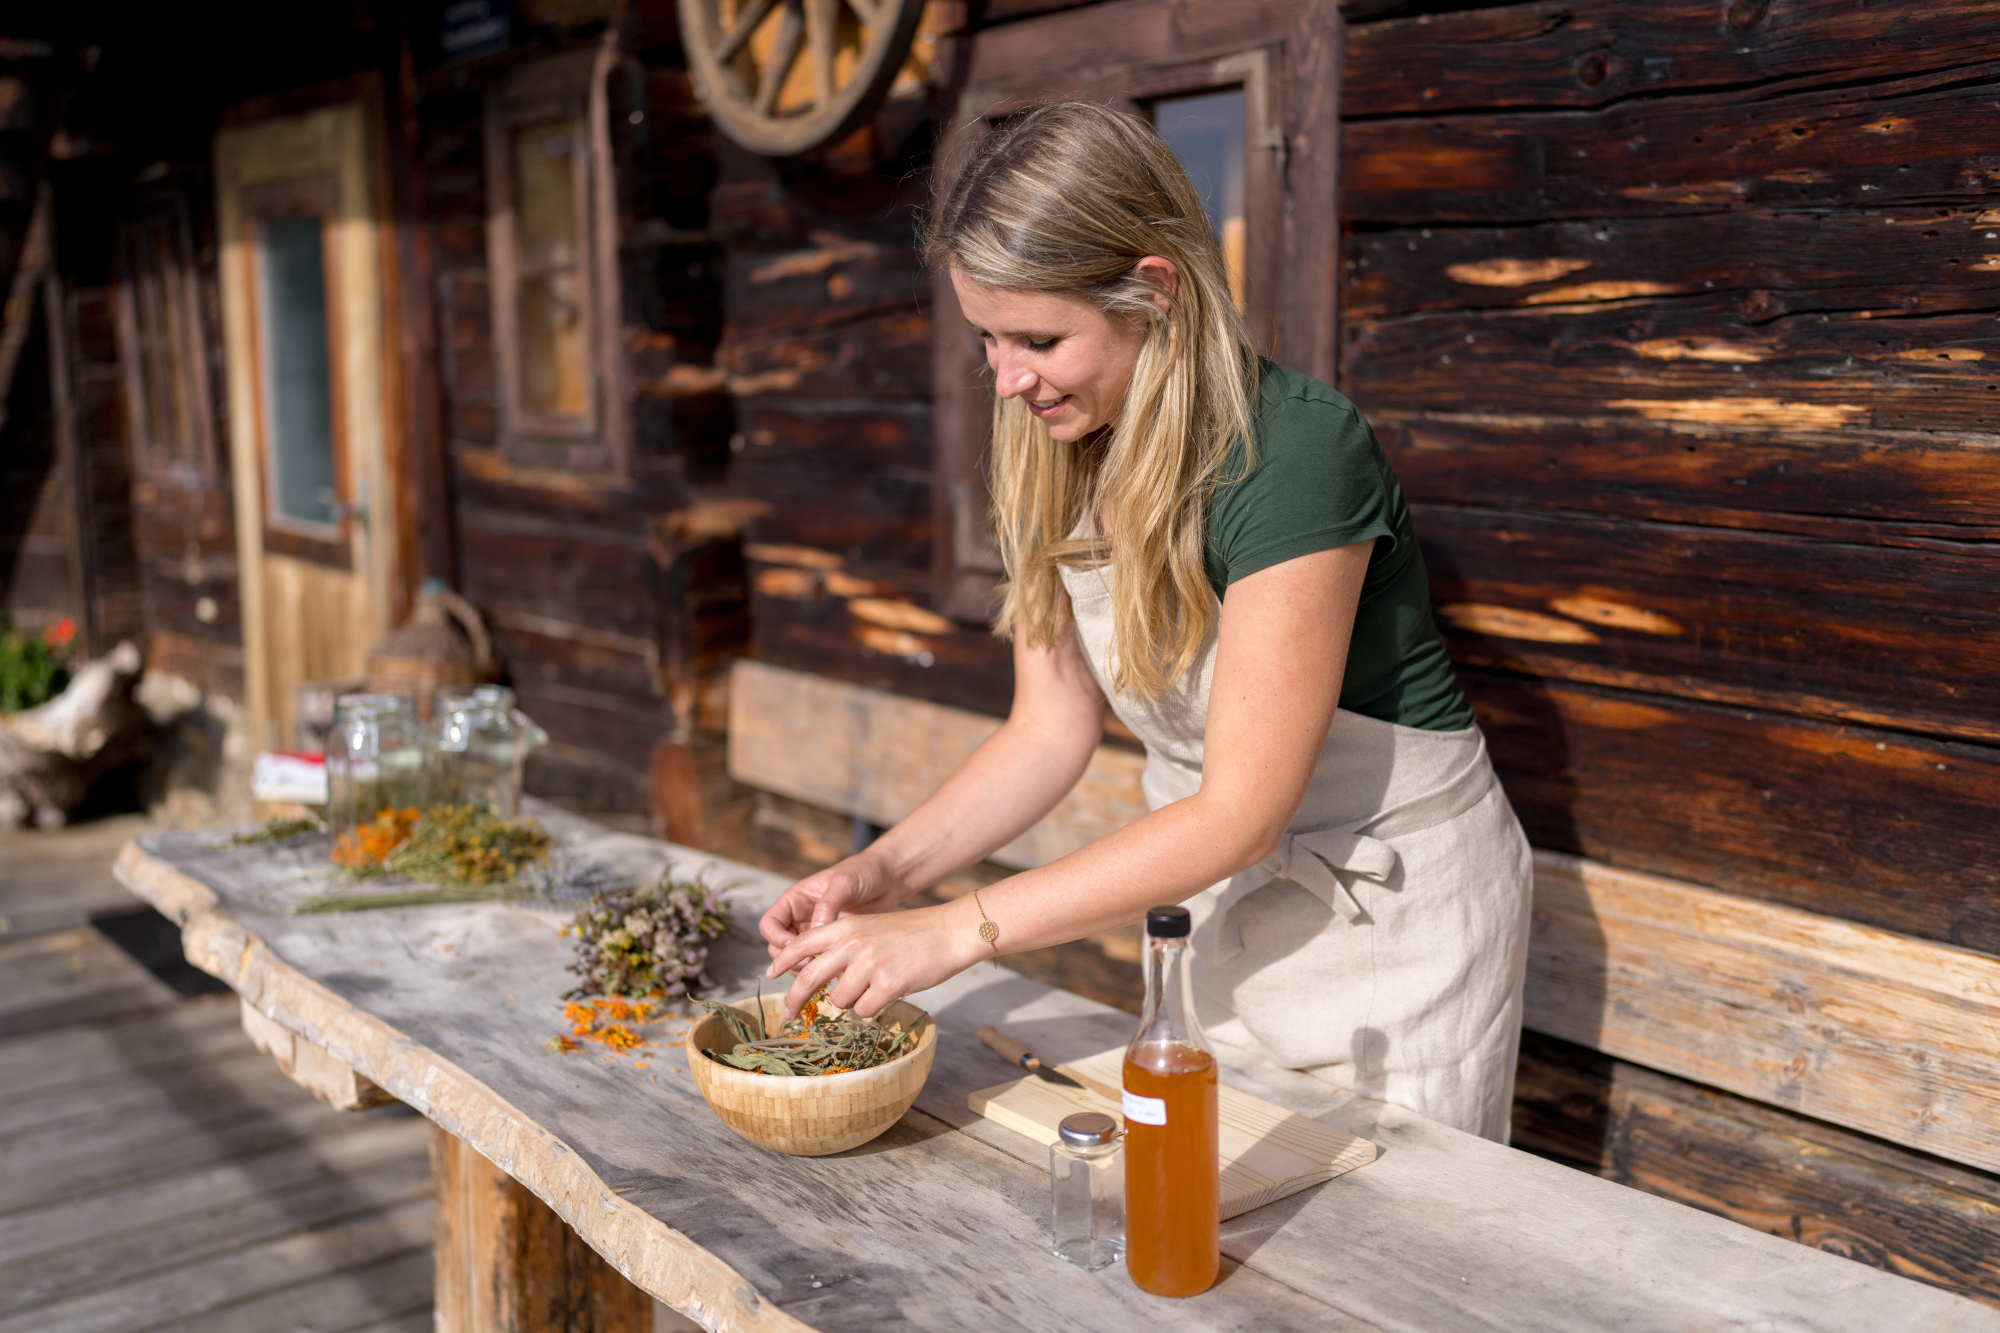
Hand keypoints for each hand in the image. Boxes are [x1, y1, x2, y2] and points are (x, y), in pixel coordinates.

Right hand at [758, 851, 904, 958]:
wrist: (890, 879)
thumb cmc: (865, 872)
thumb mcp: (844, 882)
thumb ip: (828, 904)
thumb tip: (815, 930)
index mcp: (795, 899)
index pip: (769, 924)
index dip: (777, 938)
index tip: (796, 946)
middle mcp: (801, 917)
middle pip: (777, 946)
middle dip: (790, 959)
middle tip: (812, 964)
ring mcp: (816, 933)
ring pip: (796, 959)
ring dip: (803, 968)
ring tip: (824, 970)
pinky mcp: (833, 944)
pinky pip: (818, 963)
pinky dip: (821, 970)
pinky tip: (837, 972)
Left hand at [764, 897, 986, 1018]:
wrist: (949, 932)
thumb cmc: (913, 932)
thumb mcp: (871, 928)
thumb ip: (845, 946)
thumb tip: (823, 977)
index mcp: (846, 927)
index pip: (801, 944)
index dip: (781, 961)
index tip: (768, 973)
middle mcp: (851, 945)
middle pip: (808, 978)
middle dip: (795, 1000)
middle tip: (789, 1013)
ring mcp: (868, 966)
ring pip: (839, 1000)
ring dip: (852, 1001)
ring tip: (875, 987)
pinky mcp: (886, 986)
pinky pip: (864, 1010)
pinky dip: (873, 1008)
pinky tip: (889, 993)